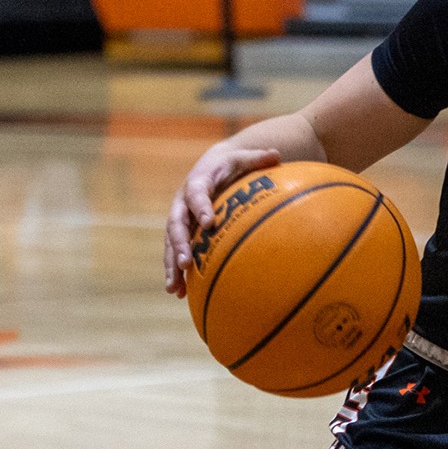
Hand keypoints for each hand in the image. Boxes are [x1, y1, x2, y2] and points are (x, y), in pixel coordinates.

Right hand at [164, 145, 281, 297]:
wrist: (211, 168)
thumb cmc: (231, 165)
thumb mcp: (244, 158)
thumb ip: (258, 159)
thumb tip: (277, 155)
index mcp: (198, 181)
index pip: (196, 193)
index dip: (201, 207)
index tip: (208, 222)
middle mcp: (183, 202)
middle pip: (176, 223)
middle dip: (179, 244)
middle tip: (186, 263)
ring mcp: (180, 219)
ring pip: (171, 243)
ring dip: (171, 265)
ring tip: (173, 288)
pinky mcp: (181, 233)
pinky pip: (175, 253)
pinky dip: (176, 273)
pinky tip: (178, 293)